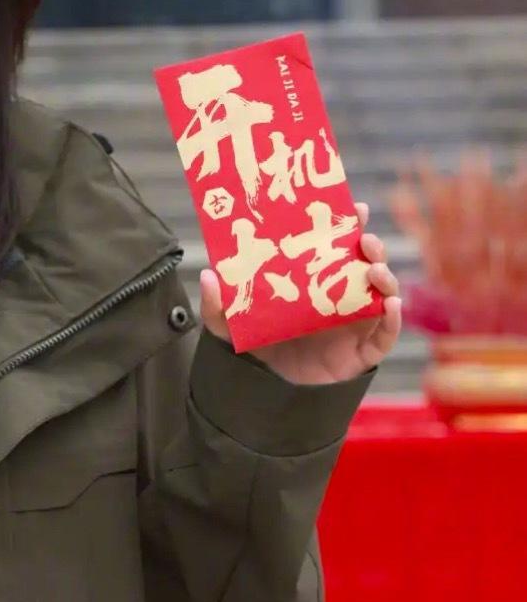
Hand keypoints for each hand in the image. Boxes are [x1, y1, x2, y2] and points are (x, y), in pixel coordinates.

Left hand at [197, 200, 401, 385]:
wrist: (269, 393)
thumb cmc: (257, 350)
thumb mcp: (230, 326)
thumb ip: (217, 305)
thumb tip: (207, 275)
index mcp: (316, 280)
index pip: (338, 247)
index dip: (350, 226)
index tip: (353, 208)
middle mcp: (341, 296)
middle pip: (367, 264)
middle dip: (372, 247)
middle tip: (364, 238)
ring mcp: (356, 324)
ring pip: (383, 293)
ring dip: (385, 277)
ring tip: (373, 270)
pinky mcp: (363, 352)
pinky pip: (387, 335)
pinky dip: (395, 319)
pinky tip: (392, 305)